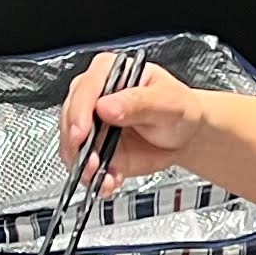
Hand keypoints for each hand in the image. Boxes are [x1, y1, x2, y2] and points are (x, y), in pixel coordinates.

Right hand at [59, 50, 208, 191]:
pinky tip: (108, 182)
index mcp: (111, 72)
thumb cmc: (178, 109)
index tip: (81, 132)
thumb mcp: (167, 101)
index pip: (86, 87)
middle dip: (76, 143)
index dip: (80, 111)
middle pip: (71, 117)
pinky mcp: (95, 149)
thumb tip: (106, 106)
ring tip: (101, 176)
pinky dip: (94, 178)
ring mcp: (92, 125)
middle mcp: (96, 97)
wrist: (184, 136)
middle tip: (91, 160)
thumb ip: (138, 102)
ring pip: (72, 145)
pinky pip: (85, 166)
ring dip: (83, 164)